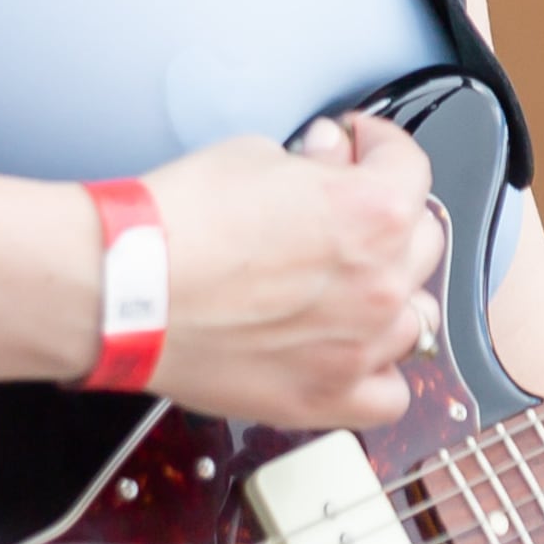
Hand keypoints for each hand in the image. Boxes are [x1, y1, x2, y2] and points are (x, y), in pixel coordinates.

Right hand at [123, 115, 444, 428]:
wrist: (124, 289)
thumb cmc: (178, 222)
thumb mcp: (255, 155)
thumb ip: (314, 161)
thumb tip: (331, 159)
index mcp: (374, 212)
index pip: (410, 168)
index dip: (379, 147)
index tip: (357, 147)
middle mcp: (381, 282)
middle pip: (420, 241)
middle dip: (386, 217)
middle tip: (343, 211)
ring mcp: (360, 346)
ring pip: (414, 319)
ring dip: (390, 295)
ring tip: (348, 284)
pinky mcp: (325, 396)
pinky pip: (389, 395)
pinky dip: (378, 372)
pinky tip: (351, 352)